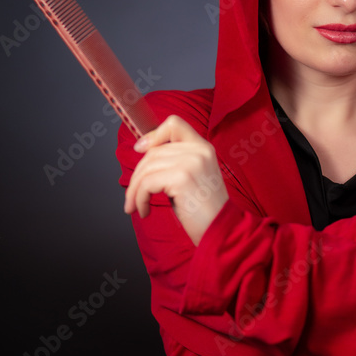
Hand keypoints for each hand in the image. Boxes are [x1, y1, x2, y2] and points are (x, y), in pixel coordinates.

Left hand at [123, 115, 229, 245]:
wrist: (222, 232)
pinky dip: (139, 198)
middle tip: (133, 196)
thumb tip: (144, 154)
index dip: (153, 134)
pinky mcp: (182, 178)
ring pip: (146, 168)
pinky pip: (147, 183)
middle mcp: (199, 150)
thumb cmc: (205, 211)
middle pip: (153, 152)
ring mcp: (191, 162)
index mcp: (203, 147)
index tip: (140, 149)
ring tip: (135, 206)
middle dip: (137, 176)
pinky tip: (144, 210)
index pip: (174, 124)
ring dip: (135, 190)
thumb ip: (175, 162)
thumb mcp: (192, 178)